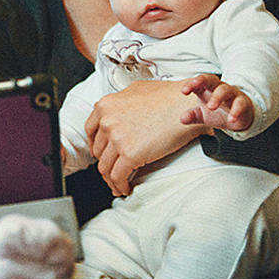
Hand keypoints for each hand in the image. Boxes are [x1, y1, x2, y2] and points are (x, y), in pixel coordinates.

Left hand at [85, 79, 210, 196]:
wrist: (187, 105)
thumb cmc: (169, 96)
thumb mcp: (136, 90)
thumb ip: (121, 102)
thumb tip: (117, 113)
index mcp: (106, 106)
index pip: (91, 131)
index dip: (95, 145)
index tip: (100, 153)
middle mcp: (107, 121)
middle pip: (99, 151)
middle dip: (105, 162)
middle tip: (112, 169)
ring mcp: (117, 138)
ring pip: (105, 167)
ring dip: (111, 179)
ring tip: (118, 185)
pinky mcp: (130, 154)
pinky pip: (118, 176)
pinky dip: (120, 186)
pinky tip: (125, 188)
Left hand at [180, 74, 253, 131]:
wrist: (240, 117)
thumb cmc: (218, 111)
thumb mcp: (203, 115)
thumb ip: (193, 115)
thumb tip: (182, 119)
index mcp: (207, 88)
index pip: (198, 82)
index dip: (191, 84)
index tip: (184, 91)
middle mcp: (219, 88)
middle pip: (211, 79)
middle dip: (202, 82)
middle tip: (193, 91)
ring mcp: (232, 94)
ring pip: (225, 90)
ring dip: (217, 97)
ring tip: (211, 107)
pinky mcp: (243, 103)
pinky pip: (240, 104)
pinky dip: (235, 111)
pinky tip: (231, 119)